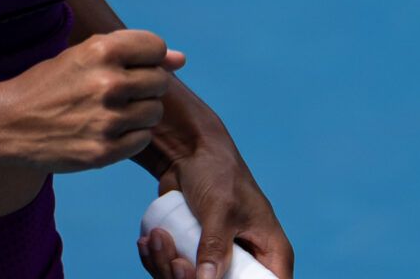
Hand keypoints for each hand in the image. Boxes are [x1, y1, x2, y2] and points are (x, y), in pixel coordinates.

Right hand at [0, 29, 186, 172]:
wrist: (9, 123)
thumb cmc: (49, 84)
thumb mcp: (84, 56)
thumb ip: (134, 53)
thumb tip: (182, 59)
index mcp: (102, 50)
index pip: (157, 48)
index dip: (146, 57)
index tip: (129, 65)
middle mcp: (108, 83)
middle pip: (160, 81)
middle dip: (144, 85)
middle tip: (115, 91)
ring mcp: (107, 120)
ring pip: (154, 112)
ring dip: (139, 112)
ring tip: (110, 111)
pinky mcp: (104, 152)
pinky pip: (142, 140)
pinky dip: (130, 136)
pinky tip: (106, 130)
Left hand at [135, 136, 293, 278]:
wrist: (188, 152)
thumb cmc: (218, 171)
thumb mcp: (220, 209)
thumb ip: (215, 247)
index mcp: (272, 254)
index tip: (208, 278)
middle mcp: (248, 262)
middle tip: (176, 262)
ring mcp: (219, 261)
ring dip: (166, 270)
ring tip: (156, 239)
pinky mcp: (194, 255)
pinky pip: (173, 274)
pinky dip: (157, 263)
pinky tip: (147, 243)